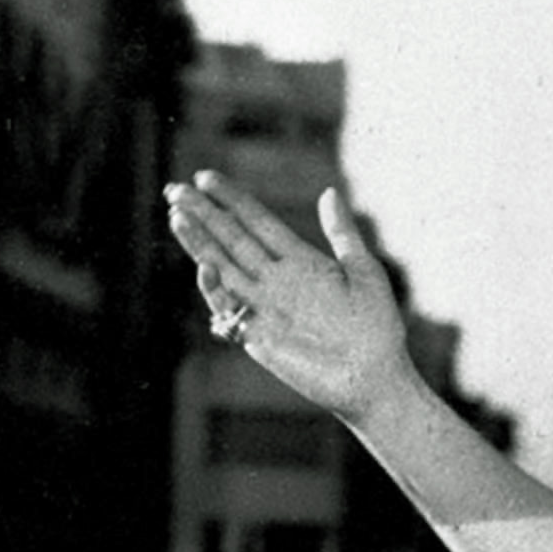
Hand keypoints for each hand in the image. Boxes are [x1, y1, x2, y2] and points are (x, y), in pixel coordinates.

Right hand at [164, 176, 410, 422]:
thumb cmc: (377, 326)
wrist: (374, 375)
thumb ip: (342, 233)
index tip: (205, 176)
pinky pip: (229, 307)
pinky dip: (215, 288)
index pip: (255, 221)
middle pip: (230, 239)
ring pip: (222, 267)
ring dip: (198, 243)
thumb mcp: (363, 271)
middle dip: (202, 214)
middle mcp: (275, 279)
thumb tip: (329, 192)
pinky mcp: (257, 333)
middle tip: (174, 189)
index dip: (231, 198)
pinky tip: (205, 265)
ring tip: (176, 216)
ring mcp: (263, 305)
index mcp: (299, 259)